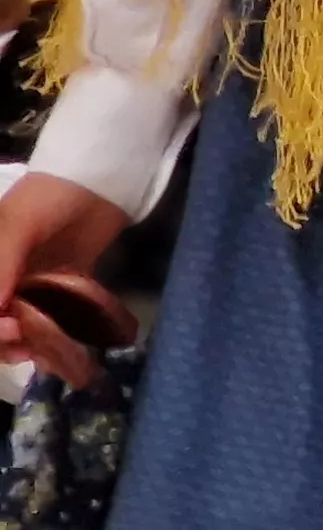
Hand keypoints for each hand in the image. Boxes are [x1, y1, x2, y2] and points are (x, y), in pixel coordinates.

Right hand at [0, 173, 126, 364]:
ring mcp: (32, 283)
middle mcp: (3, 276)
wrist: (102, 180)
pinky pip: (53, 319)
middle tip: (28, 345)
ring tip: (42, 352)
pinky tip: (60, 351)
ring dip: (25, 344)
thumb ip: (2, 268)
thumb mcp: (18, 226)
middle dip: (3, 340)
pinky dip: (53, 337)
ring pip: (19, 325)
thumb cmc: (51, 196)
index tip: (10, 329)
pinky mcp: (64, 287)